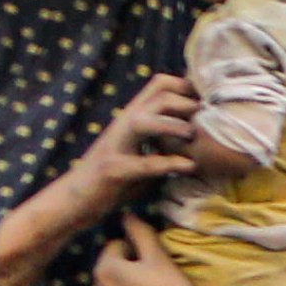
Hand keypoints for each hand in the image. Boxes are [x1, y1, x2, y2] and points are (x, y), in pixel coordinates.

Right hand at [59, 74, 197, 232]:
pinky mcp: (113, 171)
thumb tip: (203, 137)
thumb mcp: (143, 151)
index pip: (160, 85)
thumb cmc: (114, 178)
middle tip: (206, 117)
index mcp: (133, 118)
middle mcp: (123, 125)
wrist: (74, 200)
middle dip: (185, 100)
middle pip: (155, 94)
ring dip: (171, 125)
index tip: (210, 100)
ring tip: (191, 135)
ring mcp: (116, 147)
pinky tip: (188, 166)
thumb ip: (165, 141)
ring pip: (142, 121)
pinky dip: (167, 164)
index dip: (188, 86)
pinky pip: (142, 164)